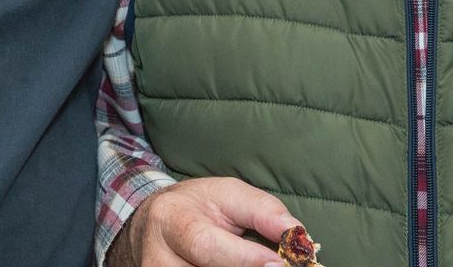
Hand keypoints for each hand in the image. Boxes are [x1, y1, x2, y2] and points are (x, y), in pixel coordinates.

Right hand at [110, 177, 298, 266]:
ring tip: (257, 262)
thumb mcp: (229, 194)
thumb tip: (296, 234)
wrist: (156, 224)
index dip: (245, 259)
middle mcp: (158, 257)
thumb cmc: (198, 206)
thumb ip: (262, 211)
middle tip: (275, 266)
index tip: (279, 262)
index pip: (206, 245)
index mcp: (170, 219)